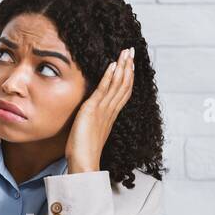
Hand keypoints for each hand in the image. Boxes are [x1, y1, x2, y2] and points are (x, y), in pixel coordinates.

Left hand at [65, 47, 134, 173]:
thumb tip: (90, 115)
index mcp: (110, 115)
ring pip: (118, 85)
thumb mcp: (89, 130)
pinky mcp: (93, 111)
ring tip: (126, 52)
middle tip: (131, 50)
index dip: (127, 76)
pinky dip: (109, 77)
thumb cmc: (83, 152)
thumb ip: (92, 120)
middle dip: (128, 67)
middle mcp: (110, 111)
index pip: (122, 91)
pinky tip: (113, 65)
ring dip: (123, 67)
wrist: (84, 164)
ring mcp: (103, 110)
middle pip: (124, 85)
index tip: (130, 63)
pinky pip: (104, 90)